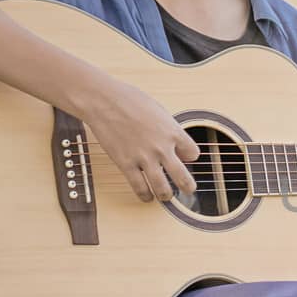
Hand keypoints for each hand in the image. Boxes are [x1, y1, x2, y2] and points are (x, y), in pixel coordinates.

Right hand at [78, 77, 199, 203]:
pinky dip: (145, 195)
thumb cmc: (130, 100)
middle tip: (188, 189)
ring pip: (162, 188)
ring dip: (166, 195)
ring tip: (166, 196)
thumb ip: (169, 129)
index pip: (193, 153)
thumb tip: (176, 146)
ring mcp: (144, 158)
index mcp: (173, 131)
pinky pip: (139, 187)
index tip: (186, 159)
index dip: (190, 157)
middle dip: (188, 187)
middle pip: (183, 177)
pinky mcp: (125, 164)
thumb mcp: (159, 111)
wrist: (103, 101)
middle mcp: (162, 147)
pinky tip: (147, 196)